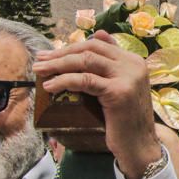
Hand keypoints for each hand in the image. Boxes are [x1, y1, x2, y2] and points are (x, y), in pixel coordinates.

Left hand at [33, 31, 162, 178]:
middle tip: (40, 60)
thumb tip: (98, 33)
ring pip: (86, 61)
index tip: (51, 54)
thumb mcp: (120, 86)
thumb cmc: (125, 119)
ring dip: (58, 64)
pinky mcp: (119, 92)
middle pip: (91, 49)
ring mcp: (128, 77)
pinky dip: (64, 81)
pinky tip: (50, 86)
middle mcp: (133, 65)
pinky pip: (85, 80)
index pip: (98, 44)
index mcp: (133, 61)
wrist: (139, 145)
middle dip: (61, 53)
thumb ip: (111, 65)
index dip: (71, 47)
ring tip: (39, 71)